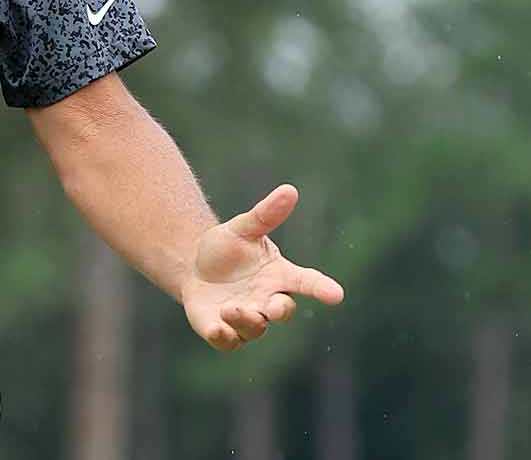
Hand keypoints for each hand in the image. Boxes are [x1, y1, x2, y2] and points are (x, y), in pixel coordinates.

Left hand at [180, 183, 344, 351]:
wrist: (194, 265)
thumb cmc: (227, 247)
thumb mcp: (244, 228)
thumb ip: (266, 214)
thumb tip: (290, 190)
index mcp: (279, 275)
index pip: (307, 282)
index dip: (322, 288)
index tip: (336, 294)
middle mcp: (266, 299)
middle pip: (283, 311)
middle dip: (280, 310)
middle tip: (272, 306)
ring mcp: (247, 318)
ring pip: (255, 328)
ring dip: (246, 320)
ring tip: (230, 308)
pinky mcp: (223, 331)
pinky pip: (228, 342)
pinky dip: (223, 337)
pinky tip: (214, 328)